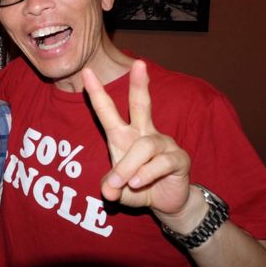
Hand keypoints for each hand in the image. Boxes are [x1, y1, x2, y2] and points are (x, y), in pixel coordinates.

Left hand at [82, 60, 190, 215]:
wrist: (166, 203)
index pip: (108, 110)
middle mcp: (144, 133)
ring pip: (143, 146)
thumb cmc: (138, 187)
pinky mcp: (178, 158)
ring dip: (129, 166)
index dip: (97, 92)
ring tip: (126, 183)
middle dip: (139, 84)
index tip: (86, 71)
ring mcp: (163, 144)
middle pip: (141, 105)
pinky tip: (139, 184)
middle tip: (139, 64)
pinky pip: (161, 163)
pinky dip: (146, 175)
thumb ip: (111, 187)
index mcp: (123, 135)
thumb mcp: (118, 190)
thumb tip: (108, 191)